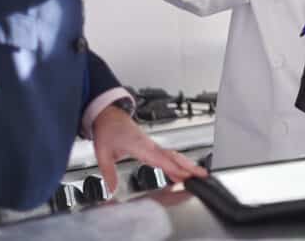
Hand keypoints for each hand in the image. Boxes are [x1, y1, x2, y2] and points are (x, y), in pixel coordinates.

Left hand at [92, 106, 206, 194]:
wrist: (108, 114)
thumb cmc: (107, 129)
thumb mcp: (102, 153)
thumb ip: (108, 173)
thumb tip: (111, 190)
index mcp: (139, 145)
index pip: (159, 158)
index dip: (173, 167)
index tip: (185, 175)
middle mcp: (149, 144)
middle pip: (173, 156)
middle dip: (188, 166)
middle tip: (202, 175)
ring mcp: (152, 144)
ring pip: (172, 155)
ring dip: (186, 165)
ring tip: (198, 176)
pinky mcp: (151, 145)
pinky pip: (167, 155)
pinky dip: (176, 164)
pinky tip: (179, 173)